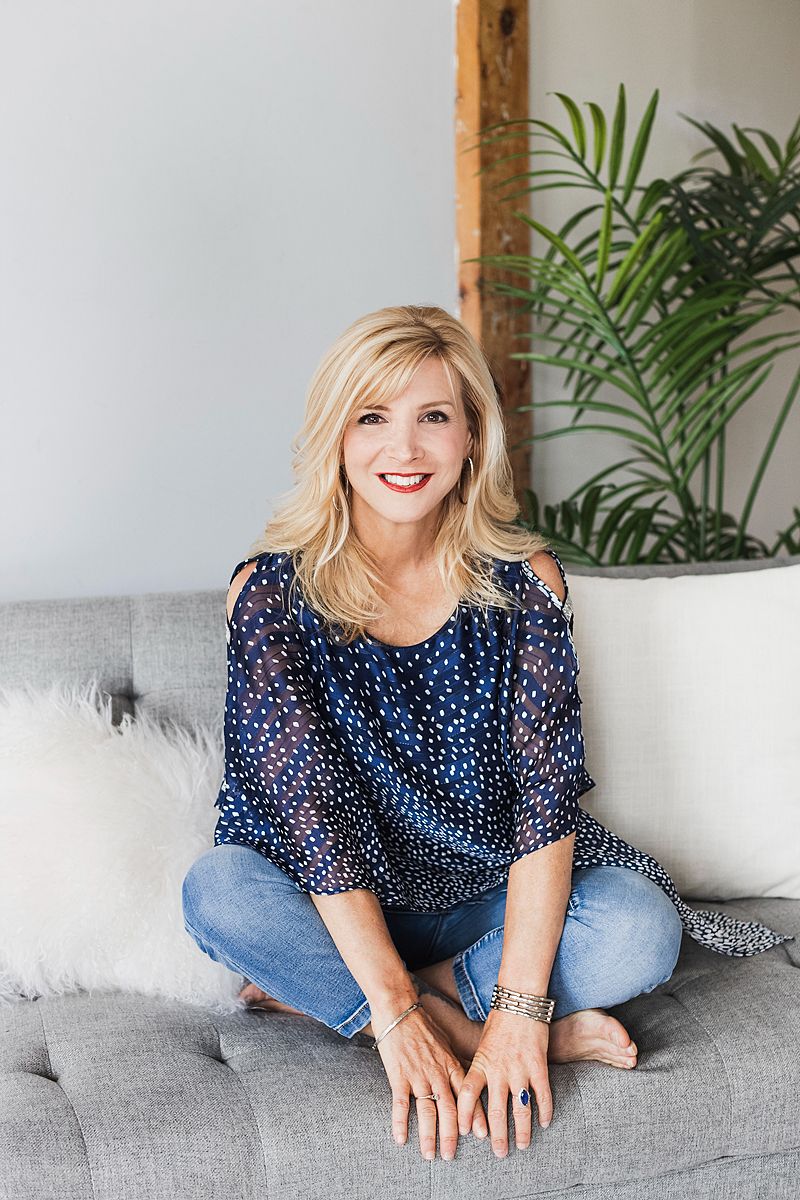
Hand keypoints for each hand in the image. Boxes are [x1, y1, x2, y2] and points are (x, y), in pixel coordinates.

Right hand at [374, 1002, 488, 1159]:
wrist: (399, 1008)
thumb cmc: (421, 1024)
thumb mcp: (444, 1041)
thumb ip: (452, 1061)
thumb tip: (461, 1074)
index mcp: (451, 1065)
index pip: (467, 1095)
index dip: (475, 1116)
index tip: (482, 1135)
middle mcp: (438, 1073)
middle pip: (449, 1110)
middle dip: (451, 1136)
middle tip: (450, 1156)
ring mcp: (419, 1075)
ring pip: (427, 1111)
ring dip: (429, 1135)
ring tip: (430, 1155)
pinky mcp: (399, 1075)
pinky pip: (401, 1104)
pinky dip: (401, 1123)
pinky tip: (401, 1139)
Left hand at [456, 1007, 552, 1156]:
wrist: (520, 1000)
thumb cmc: (499, 1022)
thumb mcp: (482, 1044)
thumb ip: (480, 1068)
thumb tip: (473, 1091)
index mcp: (481, 1063)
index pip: (468, 1094)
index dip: (465, 1115)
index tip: (464, 1133)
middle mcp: (499, 1069)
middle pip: (496, 1111)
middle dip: (497, 1136)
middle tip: (498, 1153)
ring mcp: (520, 1069)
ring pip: (521, 1109)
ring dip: (522, 1131)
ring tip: (522, 1145)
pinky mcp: (539, 1066)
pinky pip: (543, 1095)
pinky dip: (545, 1111)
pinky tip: (545, 1122)